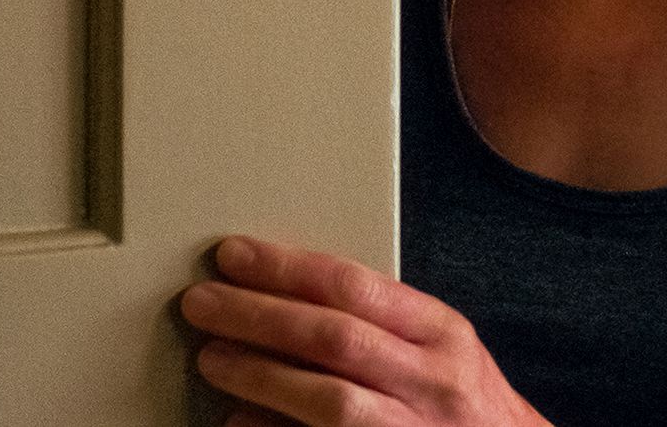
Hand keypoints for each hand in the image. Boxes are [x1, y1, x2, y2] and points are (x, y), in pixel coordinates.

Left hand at [180, 235, 550, 426]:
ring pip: (329, 399)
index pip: (356, 287)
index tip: (234, 256)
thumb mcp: (442, 352)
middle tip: (202, 302)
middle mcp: (434, 381)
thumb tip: (287, 297)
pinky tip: (238, 422)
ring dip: (260, 375)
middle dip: (259, 315)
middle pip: (334, 337)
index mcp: (444, 334)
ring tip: (211, 357)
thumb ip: (383, 325)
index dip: (286, 269)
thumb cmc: (463, 408)